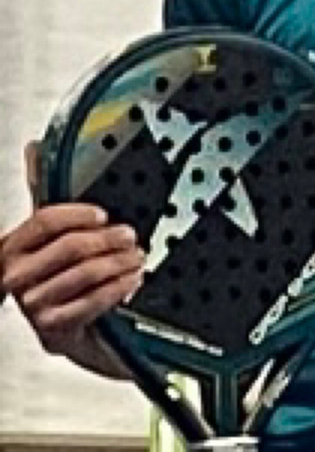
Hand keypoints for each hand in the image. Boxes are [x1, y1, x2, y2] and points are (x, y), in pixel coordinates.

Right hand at [0, 143, 143, 377]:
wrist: (64, 330)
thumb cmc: (58, 275)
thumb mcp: (49, 234)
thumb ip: (43, 192)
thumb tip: (35, 148)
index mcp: (12, 247)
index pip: (45, 220)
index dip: (79, 214)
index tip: (104, 214)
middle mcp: (16, 276)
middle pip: (72, 246)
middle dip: (109, 239)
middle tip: (131, 235)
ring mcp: (32, 304)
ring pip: (86, 272)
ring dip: (121, 263)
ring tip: (138, 257)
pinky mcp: (51, 330)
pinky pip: (93, 301)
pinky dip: (118, 287)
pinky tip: (131, 280)